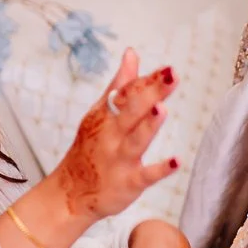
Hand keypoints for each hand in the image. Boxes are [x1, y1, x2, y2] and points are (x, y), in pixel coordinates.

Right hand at [50, 51, 180, 222]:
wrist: (70, 193)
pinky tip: (177, 161)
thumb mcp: (100, 114)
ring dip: (148, 125)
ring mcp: (118, 159)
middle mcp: (111, 135)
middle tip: (171, 76)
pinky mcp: (127, 183)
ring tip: (162, 109)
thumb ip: (120, 85)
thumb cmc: (91, 147)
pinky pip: (145, 176)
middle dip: (150, 93)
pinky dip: (160, 170)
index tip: (167, 68)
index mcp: (105, 115)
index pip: (128, 93)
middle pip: (132, 111)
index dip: (148, 81)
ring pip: (136, 140)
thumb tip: (132, 53)